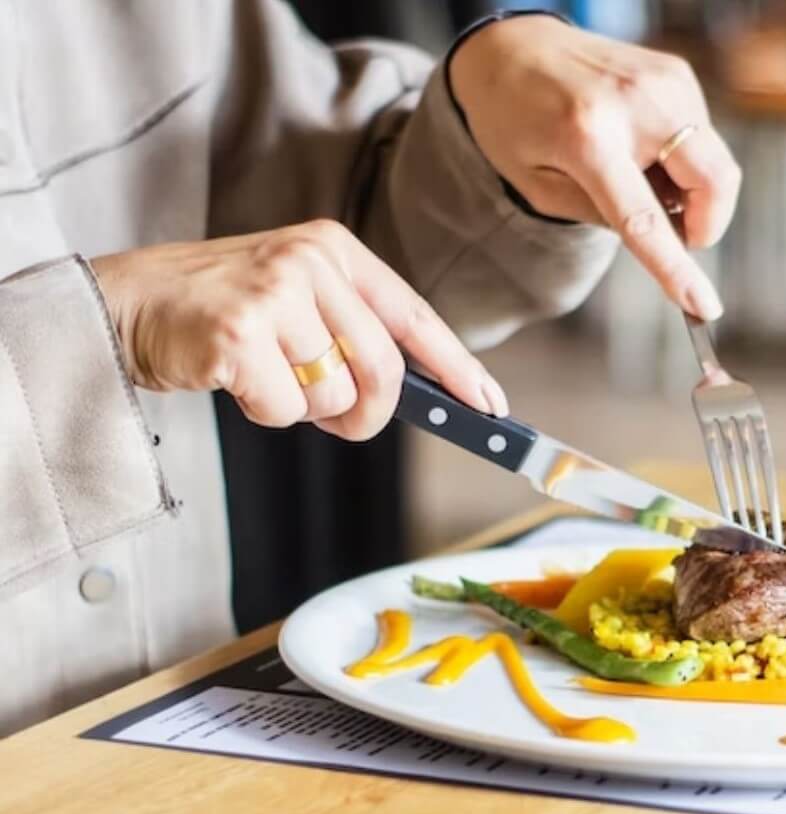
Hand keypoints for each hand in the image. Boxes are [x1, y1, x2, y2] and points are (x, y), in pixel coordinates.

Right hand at [91, 219, 508, 440]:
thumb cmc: (221, 311)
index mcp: (333, 250)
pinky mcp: (239, 334)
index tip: (490, 407)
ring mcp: (274, 294)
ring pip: (337, 395)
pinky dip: (266, 414)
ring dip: (308, 410)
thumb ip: (354, 331)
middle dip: (371, 412)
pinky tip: (236, 380)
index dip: (458, 368)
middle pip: (385, 368)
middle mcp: (310, 262)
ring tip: (267, 377)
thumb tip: (422, 394)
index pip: (416, 316)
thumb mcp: (297, 299)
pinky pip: (287, 410)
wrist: (126, 303)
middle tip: (344, 422)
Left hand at [449, 16, 739, 319]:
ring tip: (635, 173)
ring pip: (714, 164)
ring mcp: (662, 81)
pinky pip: (702, 137)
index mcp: (586, 138)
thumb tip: (668, 234)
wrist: (511, 46)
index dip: (677, 268)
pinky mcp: (676, 72)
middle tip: (676, 233)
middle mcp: (635, 103)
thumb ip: (600, 217)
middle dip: (707, 224)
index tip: (704, 307)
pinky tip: (641, 147)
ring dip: (688, 189)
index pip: (644, 218)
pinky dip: (682, 160)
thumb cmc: (514, 122)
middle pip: (714, 182)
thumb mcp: (538, 187)